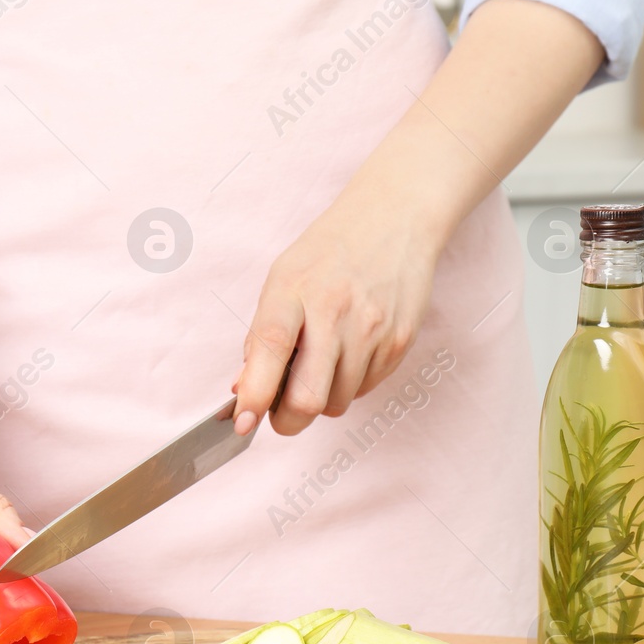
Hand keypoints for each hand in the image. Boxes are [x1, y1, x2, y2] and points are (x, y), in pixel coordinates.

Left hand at [232, 190, 440, 435]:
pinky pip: (365, 389)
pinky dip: (349, 384)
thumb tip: (244, 389)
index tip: (243, 422)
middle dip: (287, 420)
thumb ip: (262, 335)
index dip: (255, 393)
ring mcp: (371, 329)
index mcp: (293, 290)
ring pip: (337, 402)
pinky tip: (349, 351)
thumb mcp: (282, 279)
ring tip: (321, 364)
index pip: (271, 348)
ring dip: (321, 399)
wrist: (394, 220)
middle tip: (279, 413)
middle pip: (308, 398)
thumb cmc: (328, 254)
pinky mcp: (400, 341)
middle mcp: (334, 311)